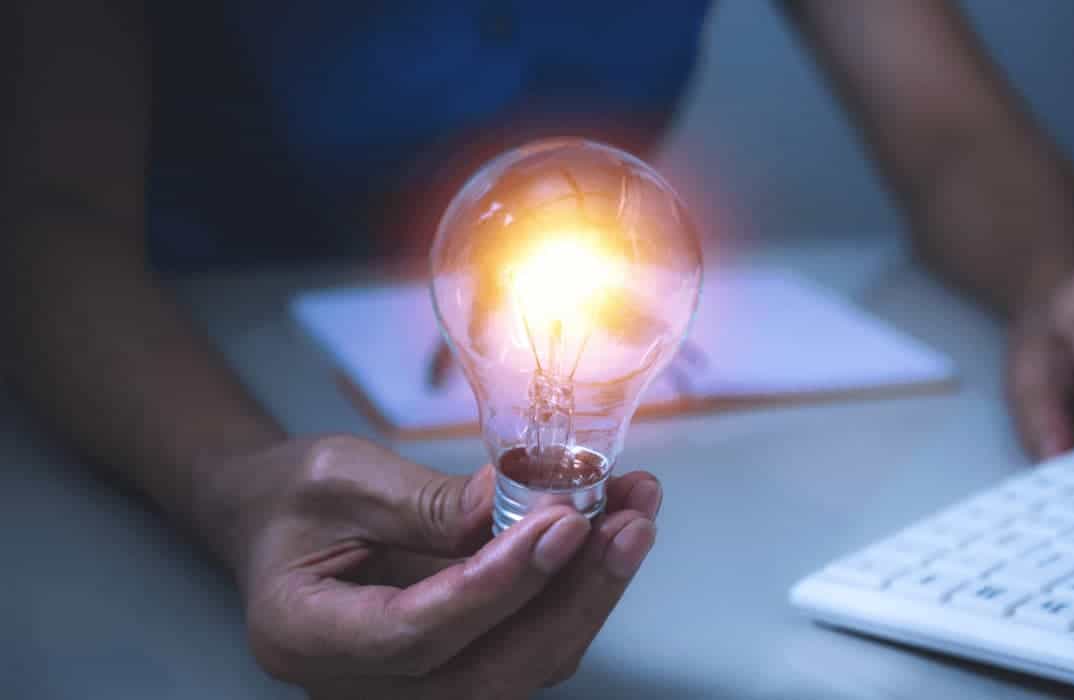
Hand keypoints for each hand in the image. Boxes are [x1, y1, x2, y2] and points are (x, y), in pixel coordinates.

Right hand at [218, 435, 660, 698]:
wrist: (272, 521)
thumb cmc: (291, 497)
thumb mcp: (341, 478)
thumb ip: (426, 503)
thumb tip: (517, 506)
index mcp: (307, 636)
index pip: (415, 632)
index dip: (496, 586)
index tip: (561, 523)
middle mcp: (361, 684)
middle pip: (488, 673)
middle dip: (570, 598)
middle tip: (627, 523)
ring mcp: (411, 688)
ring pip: (522, 667)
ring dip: (589, 592)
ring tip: (635, 515)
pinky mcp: (456, 666)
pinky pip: (527, 646)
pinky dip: (575, 591)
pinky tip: (610, 530)